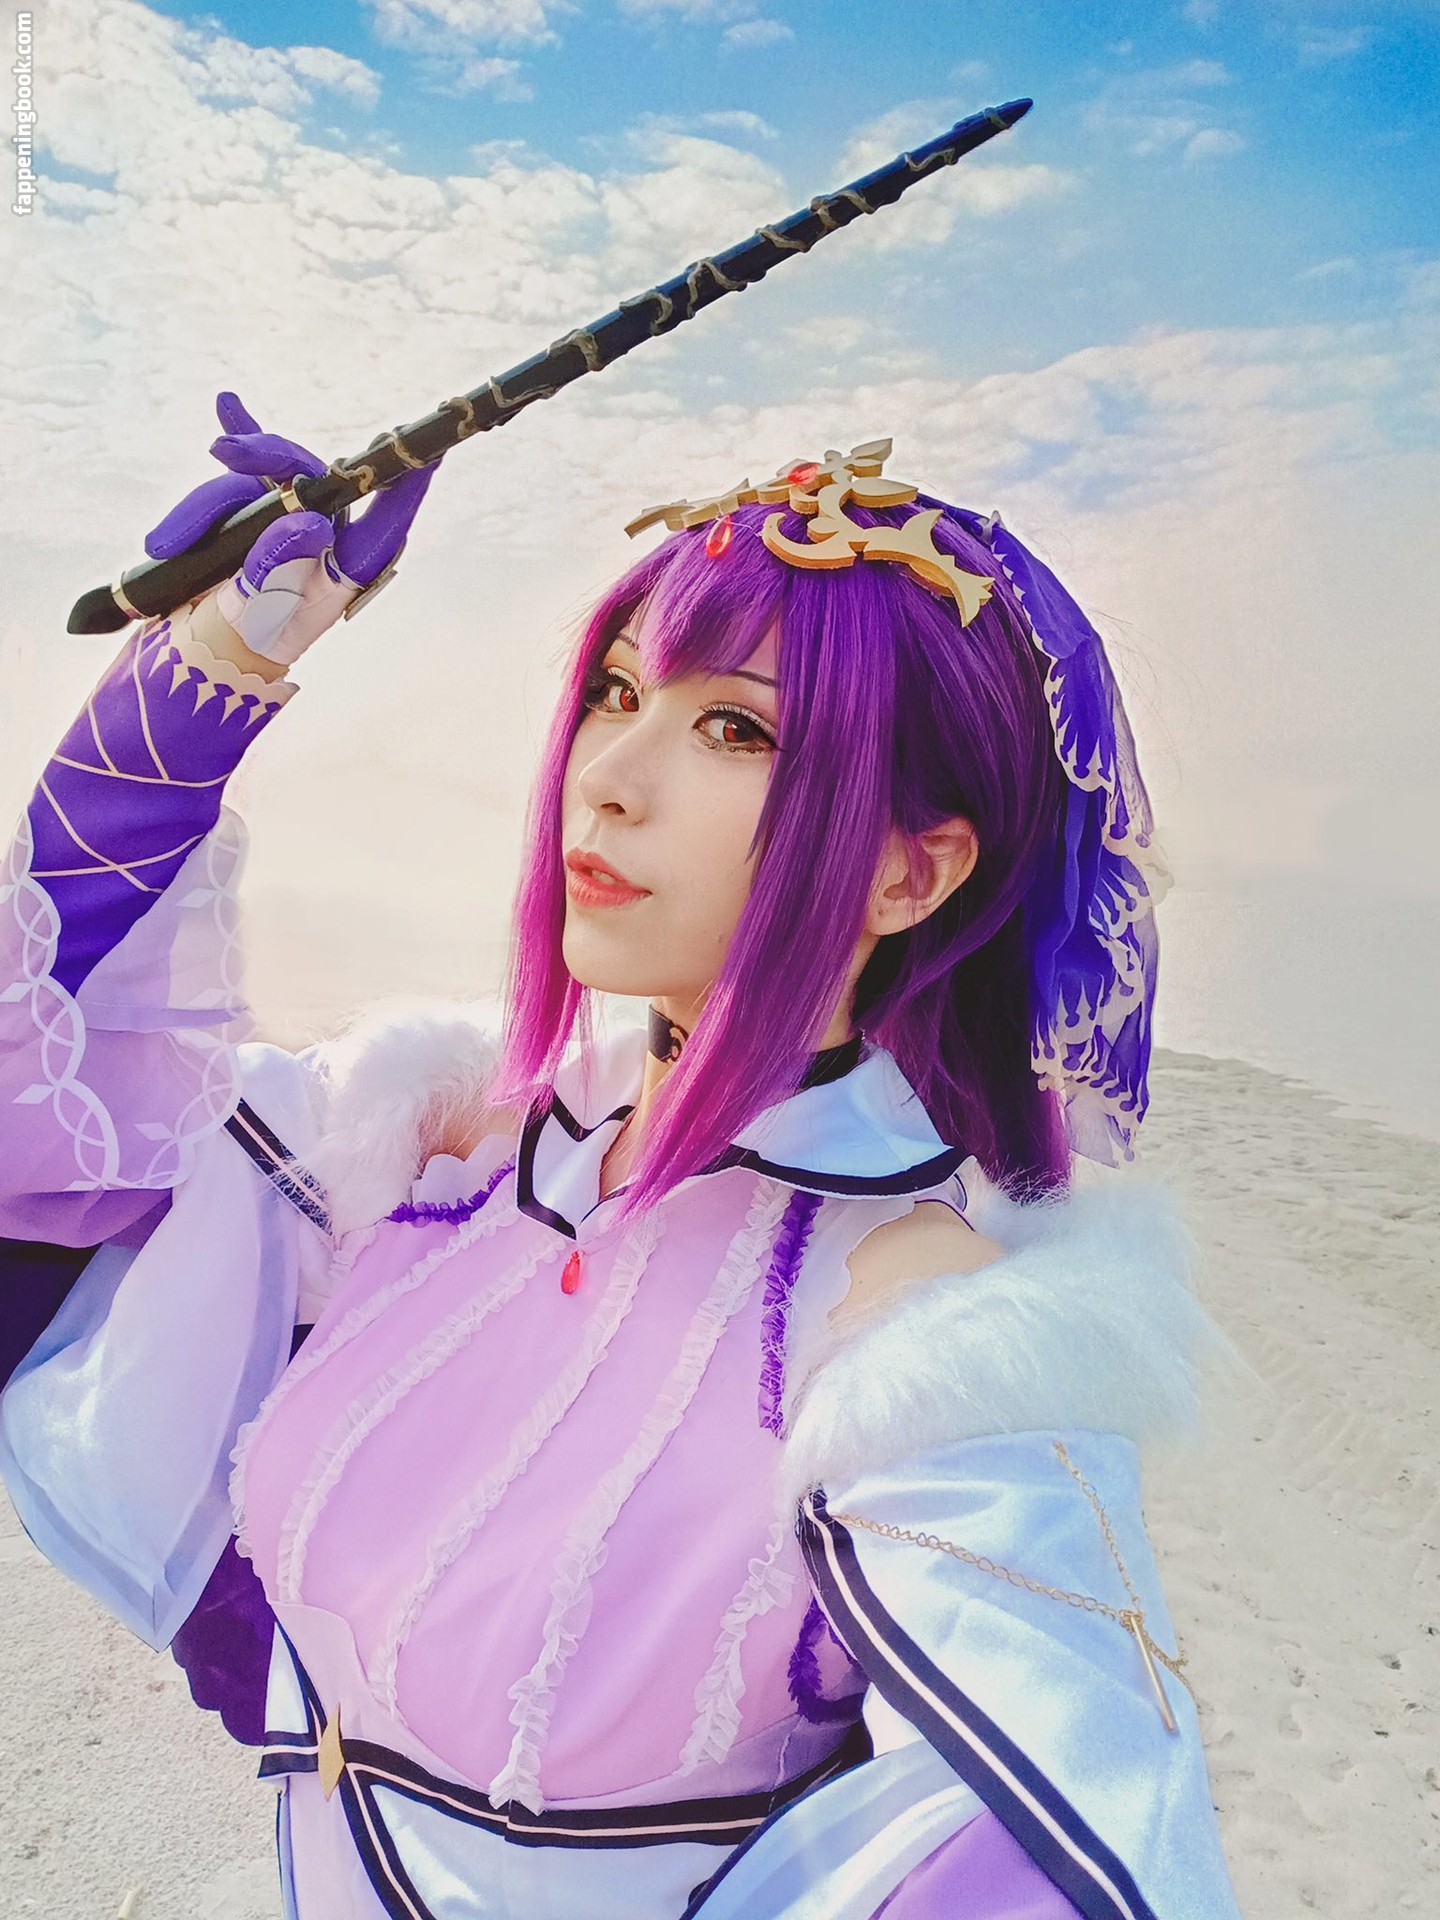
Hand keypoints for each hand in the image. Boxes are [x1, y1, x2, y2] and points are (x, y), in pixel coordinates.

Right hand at [145, 391, 435, 667]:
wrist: (216, 648)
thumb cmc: (254, 636)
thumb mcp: (268, 607)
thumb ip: (285, 564)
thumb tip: (311, 520)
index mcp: (349, 560)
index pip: (386, 513)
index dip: (404, 478)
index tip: (417, 446)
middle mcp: (326, 530)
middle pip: (306, 472)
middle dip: (261, 455)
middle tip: (222, 451)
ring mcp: (291, 516)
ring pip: (251, 480)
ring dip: (201, 509)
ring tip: (164, 544)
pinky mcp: (256, 509)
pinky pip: (244, 467)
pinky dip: (235, 435)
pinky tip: (227, 404)